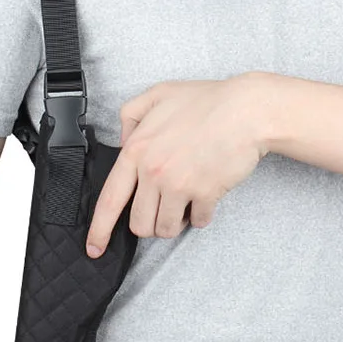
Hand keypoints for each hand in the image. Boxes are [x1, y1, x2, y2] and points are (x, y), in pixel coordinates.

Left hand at [85, 73, 270, 257]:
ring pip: (165, 229)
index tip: (95, 247)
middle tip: (164, 208)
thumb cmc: (208, 101)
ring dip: (174, 222)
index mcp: (137, 149)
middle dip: (149, 223)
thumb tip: (125, 140)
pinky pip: (197, 223)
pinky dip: (201, 216)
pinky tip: (206, 198)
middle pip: (139, 223)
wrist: (247, 110)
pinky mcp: (205, 194)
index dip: (99, 229)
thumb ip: (132, 115)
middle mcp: (153, 170)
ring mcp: (179, 184)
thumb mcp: (159, 94)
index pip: (110, 199)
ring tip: (185, 202)